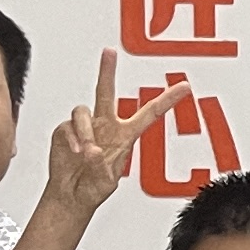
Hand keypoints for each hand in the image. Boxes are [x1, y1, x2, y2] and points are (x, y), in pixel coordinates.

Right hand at [45, 51, 192, 225]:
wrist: (71, 196)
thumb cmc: (94, 187)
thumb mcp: (107, 182)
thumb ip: (102, 168)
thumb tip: (92, 152)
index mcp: (125, 135)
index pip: (150, 113)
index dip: (168, 100)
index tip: (184, 87)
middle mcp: (105, 125)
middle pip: (106, 93)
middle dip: (106, 71)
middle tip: (108, 52)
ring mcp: (85, 127)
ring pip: (83, 112)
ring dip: (85, 132)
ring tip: (87, 153)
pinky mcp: (65, 131)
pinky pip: (68, 127)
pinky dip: (72, 140)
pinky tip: (75, 153)